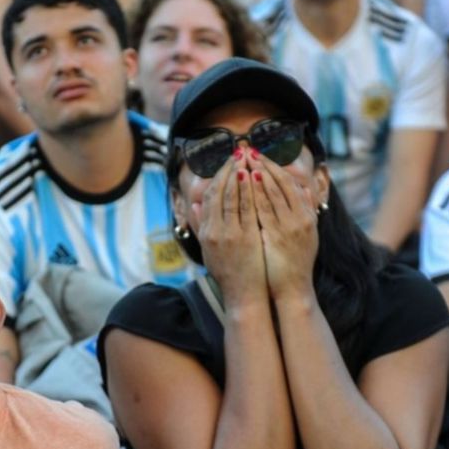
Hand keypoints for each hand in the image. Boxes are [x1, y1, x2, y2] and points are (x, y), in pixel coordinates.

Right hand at [192, 151, 266, 305]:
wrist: (243, 295)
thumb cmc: (228, 272)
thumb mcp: (209, 249)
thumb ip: (202, 225)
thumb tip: (194, 204)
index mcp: (206, 232)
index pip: (210, 196)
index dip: (219, 176)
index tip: (228, 162)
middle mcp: (215, 231)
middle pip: (220, 192)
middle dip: (229, 169)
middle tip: (238, 152)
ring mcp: (230, 234)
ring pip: (233, 197)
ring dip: (239, 175)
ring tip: (246, 158)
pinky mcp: (246, 237)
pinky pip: (248, 208)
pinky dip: (250, 191)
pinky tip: (254, 177)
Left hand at [249, 150, 318, 298]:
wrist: (294, 289)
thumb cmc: (295, 263)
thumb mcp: (306, 234)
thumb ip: (306, 210)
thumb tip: (307, 189)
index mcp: (307, 216)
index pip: (290, 183)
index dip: (275, 167)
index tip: (261, 155)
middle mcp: (301, 217)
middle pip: (282, 183)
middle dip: (265, 164)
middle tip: (249, 150)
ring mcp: (290, 225)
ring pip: (273, 192)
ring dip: (259, 173)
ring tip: (247, 159)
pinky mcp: (278, 235)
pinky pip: (265, 208)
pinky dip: (256, 192)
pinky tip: (247, 180)